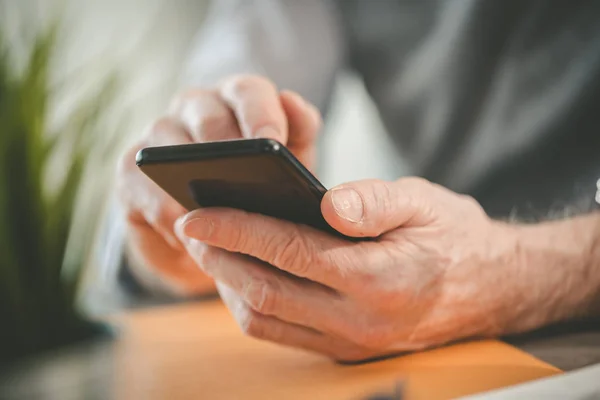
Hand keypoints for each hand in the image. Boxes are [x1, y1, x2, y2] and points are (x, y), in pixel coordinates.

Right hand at [116, 75, 321, 296]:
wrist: (207, 237)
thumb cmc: (252, 192)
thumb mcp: (284, 167)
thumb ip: (299, 135)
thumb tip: (293, 103)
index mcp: (235, 101)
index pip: (247, 91)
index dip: (260, 113)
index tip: (273, 142)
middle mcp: (193, 109)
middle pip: (208, 116)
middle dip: (229, 150)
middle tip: (248, 183)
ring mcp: (158, 137)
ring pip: (172, 150)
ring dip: (197, 188)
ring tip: (224, 221)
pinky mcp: (129, 171)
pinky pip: (149, 191)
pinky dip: (173, 218)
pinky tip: (193, 238)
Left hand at [174, 177, 544, 361]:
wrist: (491, 287)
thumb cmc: (454, 237)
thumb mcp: (424, 202)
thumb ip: (373, 201)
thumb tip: (325, 202)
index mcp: (380, 279)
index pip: (288, 251)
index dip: (236, 229)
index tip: (197, 213)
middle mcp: (361, 322)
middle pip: (266, 292)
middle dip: (219, 257)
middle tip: (191, 227)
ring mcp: (351, 344)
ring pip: (266, 322)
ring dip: (228, 286)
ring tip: (211, 249)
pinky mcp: (346, 351)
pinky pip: (282, 334)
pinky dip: (252, 306)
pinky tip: (243, 276)